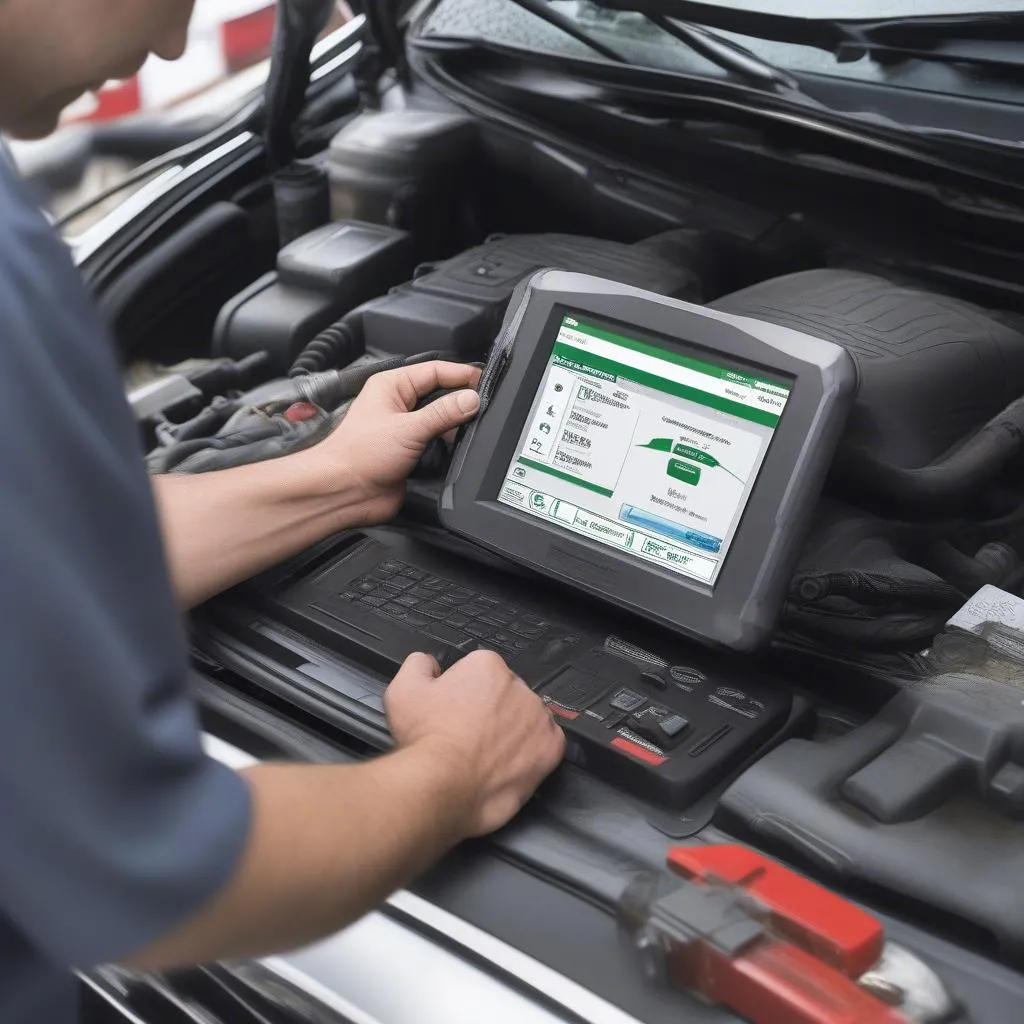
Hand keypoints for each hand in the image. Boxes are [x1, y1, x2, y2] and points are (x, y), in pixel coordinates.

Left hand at [309, 361, 480, 524]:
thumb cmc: (357, 455)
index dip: (460, 374)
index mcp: (391, 386)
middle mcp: (398, 404)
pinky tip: (461, 445)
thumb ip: (444, 413)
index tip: (484, 382)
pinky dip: (450, 442)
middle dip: (461, 397)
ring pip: (440, 417)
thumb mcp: (408, 428)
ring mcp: (404, 428)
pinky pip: (436, 440)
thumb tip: (471, 399)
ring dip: (456, 422)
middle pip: (440, 392)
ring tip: (475, 424)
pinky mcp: (410, 451)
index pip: (435, 370)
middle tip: (485, 404)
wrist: (344, 492)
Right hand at [385, 650, 565, 836]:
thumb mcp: (403, 690)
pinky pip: (545, 744)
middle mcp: (518, 686)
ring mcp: (537, 717)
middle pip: (506, 693)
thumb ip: (419, 664)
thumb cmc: (427, 740)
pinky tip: (506, 762)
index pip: (482, 671)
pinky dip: (531, 753)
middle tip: (468, 733)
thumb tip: (428, 663)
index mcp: (487, 666)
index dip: (465, 692)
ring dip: (512, 731)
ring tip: (485, 753)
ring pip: (526, 719)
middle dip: (492, 710)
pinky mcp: (550, 747)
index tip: (456, 709)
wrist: (443, 784)